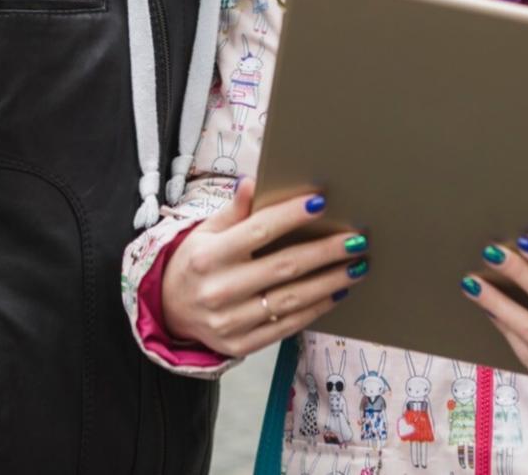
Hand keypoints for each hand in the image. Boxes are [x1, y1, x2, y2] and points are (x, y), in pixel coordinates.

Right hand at [161, 178, 367, 356]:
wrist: (169, 311)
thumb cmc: (196, 263)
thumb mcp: (205, 232)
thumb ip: (233, 211)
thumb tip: (252, 182)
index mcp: (209, 256)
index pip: (258, 231)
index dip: (290, 216)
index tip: (321, 202)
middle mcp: (220, 289)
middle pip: (284, 266)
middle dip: (326, 252)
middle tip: (357, 240)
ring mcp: (230, 320)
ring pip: (292, 299)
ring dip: (330, 282)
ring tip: (358, 266)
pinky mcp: (241, 344)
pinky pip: (287, 326)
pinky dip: (316, 308)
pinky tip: (338, 292)